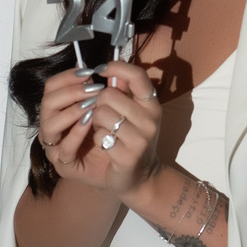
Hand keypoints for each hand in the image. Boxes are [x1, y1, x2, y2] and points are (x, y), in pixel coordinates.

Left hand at [38, 60, 161, 196]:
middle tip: (102, 116)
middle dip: (98, 104)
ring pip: (100, 114)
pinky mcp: (128, 156)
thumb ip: (123, 91)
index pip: (137, 75)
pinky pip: (99, 136)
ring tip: (104, 131)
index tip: (100, 69)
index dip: (116, 67)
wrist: (139, 178)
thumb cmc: (131, 140)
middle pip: (108, 95)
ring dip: (95, 123)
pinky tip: (105, 146)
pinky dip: (97, 140)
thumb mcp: (133, 113)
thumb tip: (110, 69)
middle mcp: (150, 119)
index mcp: (151, 104)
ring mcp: (141, 138)